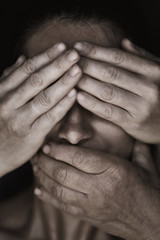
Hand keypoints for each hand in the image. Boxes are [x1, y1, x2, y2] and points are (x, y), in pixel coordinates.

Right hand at [0, 43, 81, 176]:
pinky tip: (74, 94)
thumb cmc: (0, 123)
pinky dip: (63, 105)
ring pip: (44, 97)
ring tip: (78, 70)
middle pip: (37, 80)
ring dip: (63, 83)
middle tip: (75, 54)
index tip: (62, 47)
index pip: (27, 69)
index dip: (46, 56)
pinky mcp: (31, 135)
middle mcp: (9, 103)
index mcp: (2, 91)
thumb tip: (23, 58)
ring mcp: (20, 119)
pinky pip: (49, 118)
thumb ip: (11, 78)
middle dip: (57, 65)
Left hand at [33, 142, 159, 239]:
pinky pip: (63, 205)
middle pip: (64, 172)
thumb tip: (132, 133)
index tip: (48, 145)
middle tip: (36, 154)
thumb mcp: (146, 166)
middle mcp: (100, 187)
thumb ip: (137, 148)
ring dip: (43, 177)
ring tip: (35, 168)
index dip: (59, 150)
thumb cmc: (149, 191)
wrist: (152, 222)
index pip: (79, 158)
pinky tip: (39, 189)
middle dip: (45, 162)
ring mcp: (92, 204)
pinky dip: (48, 197)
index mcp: (114, 170)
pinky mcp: (88, 215)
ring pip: (59, 189)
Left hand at [74, 40, 159, 143]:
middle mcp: (148, 87)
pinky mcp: (132, 123)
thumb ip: (142, 57)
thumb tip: (124, 42)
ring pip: (107, 91)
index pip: (119, 57)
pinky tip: (78, 96)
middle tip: (69, 61)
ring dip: (86, 83)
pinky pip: (108, 111)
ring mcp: (141, 106)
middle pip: (110, 73)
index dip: (96, 51)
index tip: (78, 46)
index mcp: (153, 71)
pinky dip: (92, 103)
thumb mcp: (157, 72)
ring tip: (70, 77)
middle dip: (87, 65)